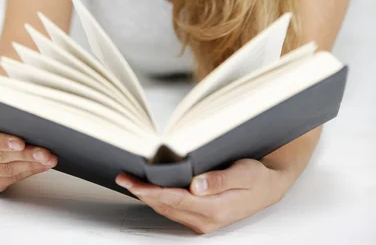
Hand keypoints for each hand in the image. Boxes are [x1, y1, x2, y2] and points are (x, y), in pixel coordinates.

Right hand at [0, 100, 57, 193]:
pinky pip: (10, 179)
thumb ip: (5, 114)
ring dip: (32, 165)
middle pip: (0, 157)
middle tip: (45, 152)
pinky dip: (28, 172)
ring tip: (49, 159)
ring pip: (7, 170)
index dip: (2, 142)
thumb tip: (29, 109)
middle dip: (27, 155)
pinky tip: (41, 165)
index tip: (20, 143)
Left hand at [115, 157, 289, 233]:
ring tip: (131, 182)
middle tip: (124, 178)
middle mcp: (206, 219)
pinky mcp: (202, 217)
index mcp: (214, 209)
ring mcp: (203, 221)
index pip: (175, 199)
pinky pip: (175, 210)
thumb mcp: (243, 173)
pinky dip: (160, 199)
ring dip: (148, 197)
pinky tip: (151, 189)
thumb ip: (219, 179)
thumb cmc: (257, 177)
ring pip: (168, 210)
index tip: (134, 182)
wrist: (269, 187)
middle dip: (143, 193)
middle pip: (167, 206)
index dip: (152, 191)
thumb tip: (195, 184)